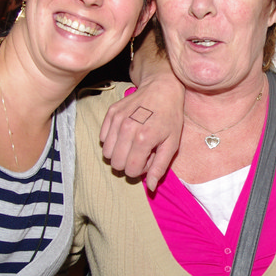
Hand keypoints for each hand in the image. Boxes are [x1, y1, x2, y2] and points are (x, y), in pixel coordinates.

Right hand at [99, 76, 183, 190]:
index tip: (150, 157)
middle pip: (116, 164)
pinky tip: (127, 134)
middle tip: (142, 151)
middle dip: (129, 163)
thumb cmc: (170, 116)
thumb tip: (150, 188)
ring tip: (134, 143)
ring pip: (107, 153)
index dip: (141, 169)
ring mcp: (117, 120)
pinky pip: (103, 139)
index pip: (130, 170)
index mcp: (144, 139)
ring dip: (119, 153)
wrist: (161, 88)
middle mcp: (127, 129)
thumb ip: (159, 167)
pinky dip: (113, 141)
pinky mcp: (111, 113)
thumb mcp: (172, 144)